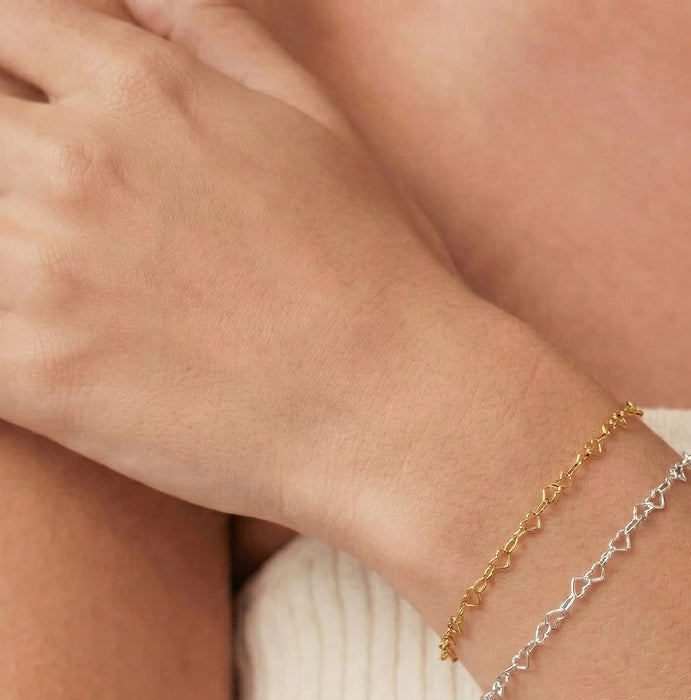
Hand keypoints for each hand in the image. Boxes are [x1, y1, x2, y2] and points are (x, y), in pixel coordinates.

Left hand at [0, 0, 482, 545]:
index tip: (28, 106)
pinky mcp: (35, 375)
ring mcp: (41, 274)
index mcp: (139, 90)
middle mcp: (72, 166)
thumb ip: (210, 30)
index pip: (1, 21)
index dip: (6, 59)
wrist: (393, 413)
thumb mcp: (313, 119)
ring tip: (51, 272)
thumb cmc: (374, 271)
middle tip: (46, 201)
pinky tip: (42, 332)